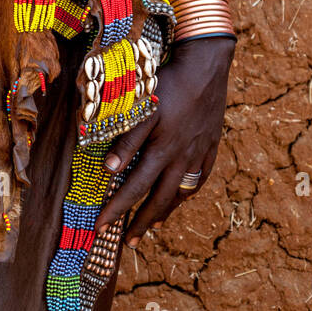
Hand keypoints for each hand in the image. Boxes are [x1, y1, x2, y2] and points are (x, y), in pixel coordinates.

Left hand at [96, 35, 234, 244]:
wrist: (206, 66)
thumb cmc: (169, 83)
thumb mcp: (143, 107)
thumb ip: (127, 139)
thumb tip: (110, 169)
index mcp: (163, 150)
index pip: (135, 188)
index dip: (117, 209)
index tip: (101, 227)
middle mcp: (182, 158)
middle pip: (159, 200)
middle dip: (141, 223)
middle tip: (128, 244)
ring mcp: (199, 154)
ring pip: (181, 193)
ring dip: (164, 212)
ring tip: (152, 227)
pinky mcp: (210, 146)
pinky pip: (199, 179)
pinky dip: (187, 193)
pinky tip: (180, 198)